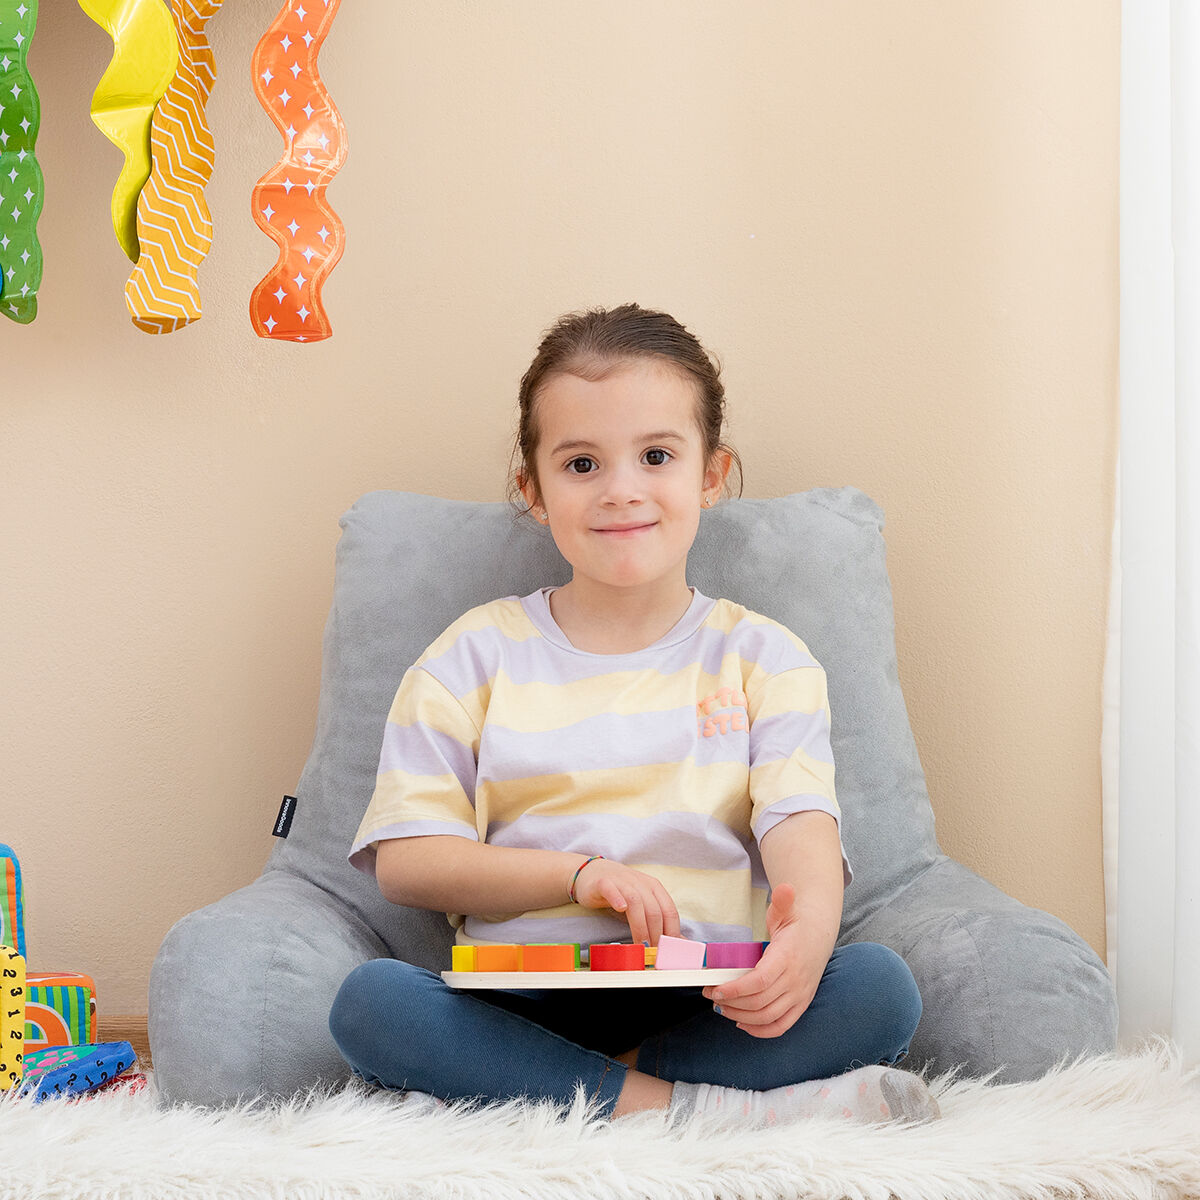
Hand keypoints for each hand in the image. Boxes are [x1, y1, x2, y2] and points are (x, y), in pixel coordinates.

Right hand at [571, 858, 681, 944]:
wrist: (591, 873)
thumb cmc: (620, 892)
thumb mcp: (642, 903)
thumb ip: (658, 920)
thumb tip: (679, 941)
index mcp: (654, 887)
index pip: (669, 910)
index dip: (671, 932)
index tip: (668, 951)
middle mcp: (640, 883)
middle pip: (654, 910)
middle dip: (656, 935)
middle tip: (654, 954)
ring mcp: (622, 881)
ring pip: (636, 902)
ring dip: (640, 926)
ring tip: (640, 945)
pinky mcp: (603, 882)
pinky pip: (611, 889)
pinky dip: (617, 898)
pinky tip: (620, 908)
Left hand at [701, 883, 829, 1038]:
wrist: (819, 936)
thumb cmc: (795, 923)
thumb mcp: (786, 910)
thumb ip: (782, 901)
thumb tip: (785, 888)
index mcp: (788, 958)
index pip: (760, 981)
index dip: (736, 989)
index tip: (716, 988)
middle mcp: (795, 981)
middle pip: (759, 1002)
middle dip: (731, 1002)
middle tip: (711, 994)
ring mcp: (799, 996)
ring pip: (768, 1017)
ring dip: (740, 1017)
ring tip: (721, 1007)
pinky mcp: (801, 1005)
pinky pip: (781, 1026)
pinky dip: (761, 1031)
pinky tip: (742, 1024)